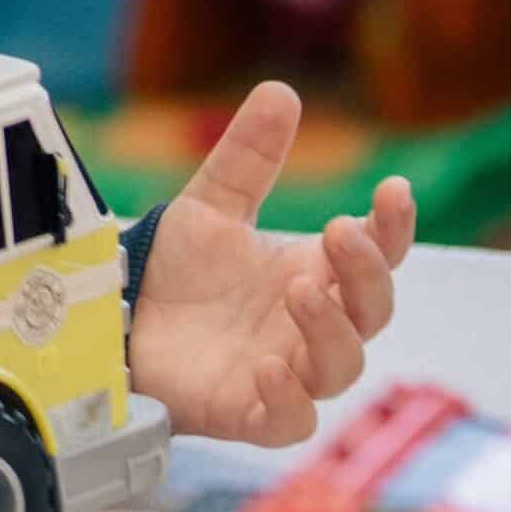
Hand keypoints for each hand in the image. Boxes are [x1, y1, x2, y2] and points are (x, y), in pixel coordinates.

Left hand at [127, 81, 416, 445]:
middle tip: (336, 233)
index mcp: (313, 272)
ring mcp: (285, 372)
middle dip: (365, 273)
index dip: (393, 226)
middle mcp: (309, 325)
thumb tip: (281, 89)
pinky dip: (288, 399)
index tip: (393, 189)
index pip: (375, 253)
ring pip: (340, 366)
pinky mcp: (250, 413)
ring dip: (331, 330)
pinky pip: (290, 422)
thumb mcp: (211, 204)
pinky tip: (268, 366)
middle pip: (371, 310)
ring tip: (300, 289)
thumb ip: (248, 156)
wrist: (118, 318)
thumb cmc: (178, 270)